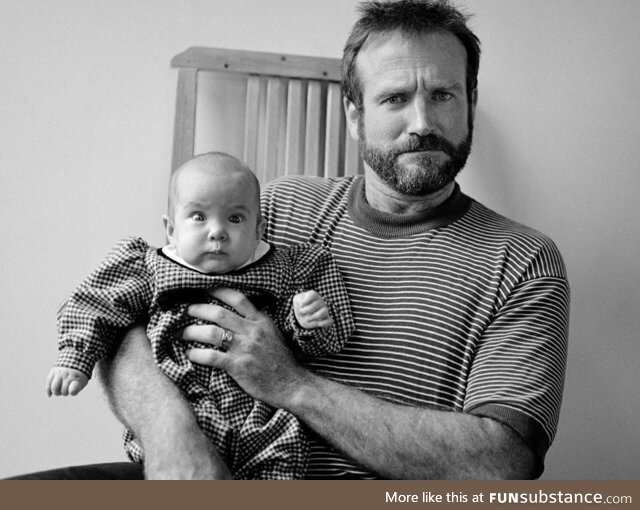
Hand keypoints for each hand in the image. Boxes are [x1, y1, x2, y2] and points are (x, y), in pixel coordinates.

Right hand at [46, 367, 88, 395]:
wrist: (75, 359)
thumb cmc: (79, 374)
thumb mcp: (82, 381)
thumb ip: (77, 388)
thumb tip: (71, 392)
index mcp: (77, 377)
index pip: (74, 387)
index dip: (72, 391)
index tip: (71, 391)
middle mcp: (68, 374)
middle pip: (63, 390)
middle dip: (65, 393)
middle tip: (67, 390)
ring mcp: (60, 373)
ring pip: (54, 387)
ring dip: (56, 392)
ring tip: (59, 392)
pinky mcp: (53, 371)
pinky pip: (48, 382)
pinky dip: (48, 390)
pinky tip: (50, 395)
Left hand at [182, 287, 308, 408]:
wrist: (291, 384)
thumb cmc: (281, 361)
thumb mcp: (273, 334)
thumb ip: (257, 323)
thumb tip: (238, 315)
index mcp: (261, 321)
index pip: (238, 299)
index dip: (219, 291)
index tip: (204, 289)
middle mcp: (252, 331)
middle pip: (219, 313)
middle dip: (198, 309)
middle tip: (186, 310)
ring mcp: (245, 348)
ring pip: (212, 333)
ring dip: (192, 331)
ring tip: (181, 333)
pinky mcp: (239, 366)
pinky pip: (212, 357)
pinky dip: (197, 354)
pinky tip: (189, 354)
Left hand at [293, 290, 333, 328]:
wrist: (302, 316)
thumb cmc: (300, 306)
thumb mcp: (296, 300)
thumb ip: (299, 299)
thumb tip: (303, 304)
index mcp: (314, 296)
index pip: (313, 294)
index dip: (306, 300)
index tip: (301, 305)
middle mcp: (321, 302)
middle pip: (316, 304)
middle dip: (306, 310)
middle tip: (301, 312)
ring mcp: (324, 310)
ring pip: (324, 312)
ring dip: (314, 317)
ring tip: (307, 319)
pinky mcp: (325, 319)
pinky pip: (329, 321)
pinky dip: (324, 323)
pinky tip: (318, 324)